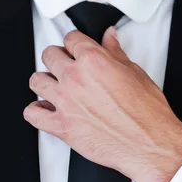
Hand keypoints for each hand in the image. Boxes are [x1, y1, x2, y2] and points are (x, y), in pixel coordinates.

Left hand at [23, 27, 181, 181]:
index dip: (74, 42)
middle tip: (65, 64)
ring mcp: (65, 102)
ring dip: (45, 80)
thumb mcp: (134, 72)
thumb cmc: (146, 112)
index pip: (71, 38)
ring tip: (54, 85)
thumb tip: (109, 38)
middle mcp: (75, 78)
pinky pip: (32, 114)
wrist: (149, 144)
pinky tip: (46, 109)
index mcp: (93, 60)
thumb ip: (115, 52)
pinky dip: (36, 111)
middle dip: (57, 56)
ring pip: (36, 81)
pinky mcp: (62, 126)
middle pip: (49, 55)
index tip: (76, 47)